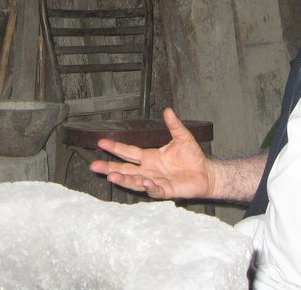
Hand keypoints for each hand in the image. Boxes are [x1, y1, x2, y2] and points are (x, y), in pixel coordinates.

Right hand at [89, 107, 213, 199]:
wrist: (206, 172)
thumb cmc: (193, 157)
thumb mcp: (183, 137)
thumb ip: (174, 125)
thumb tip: (168, 110)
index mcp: (150, 157)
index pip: (129, 152)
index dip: (115, 147)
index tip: (101, 141)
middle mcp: (149, 170)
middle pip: (125, 169)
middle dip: (109, 168)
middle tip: (94, 166)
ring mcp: (156, 181)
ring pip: (135, 181)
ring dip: (123, 179)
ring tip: (111, 176)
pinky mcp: (166, 190)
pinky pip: (155, 190)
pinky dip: (149, 187)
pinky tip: (144, 182)